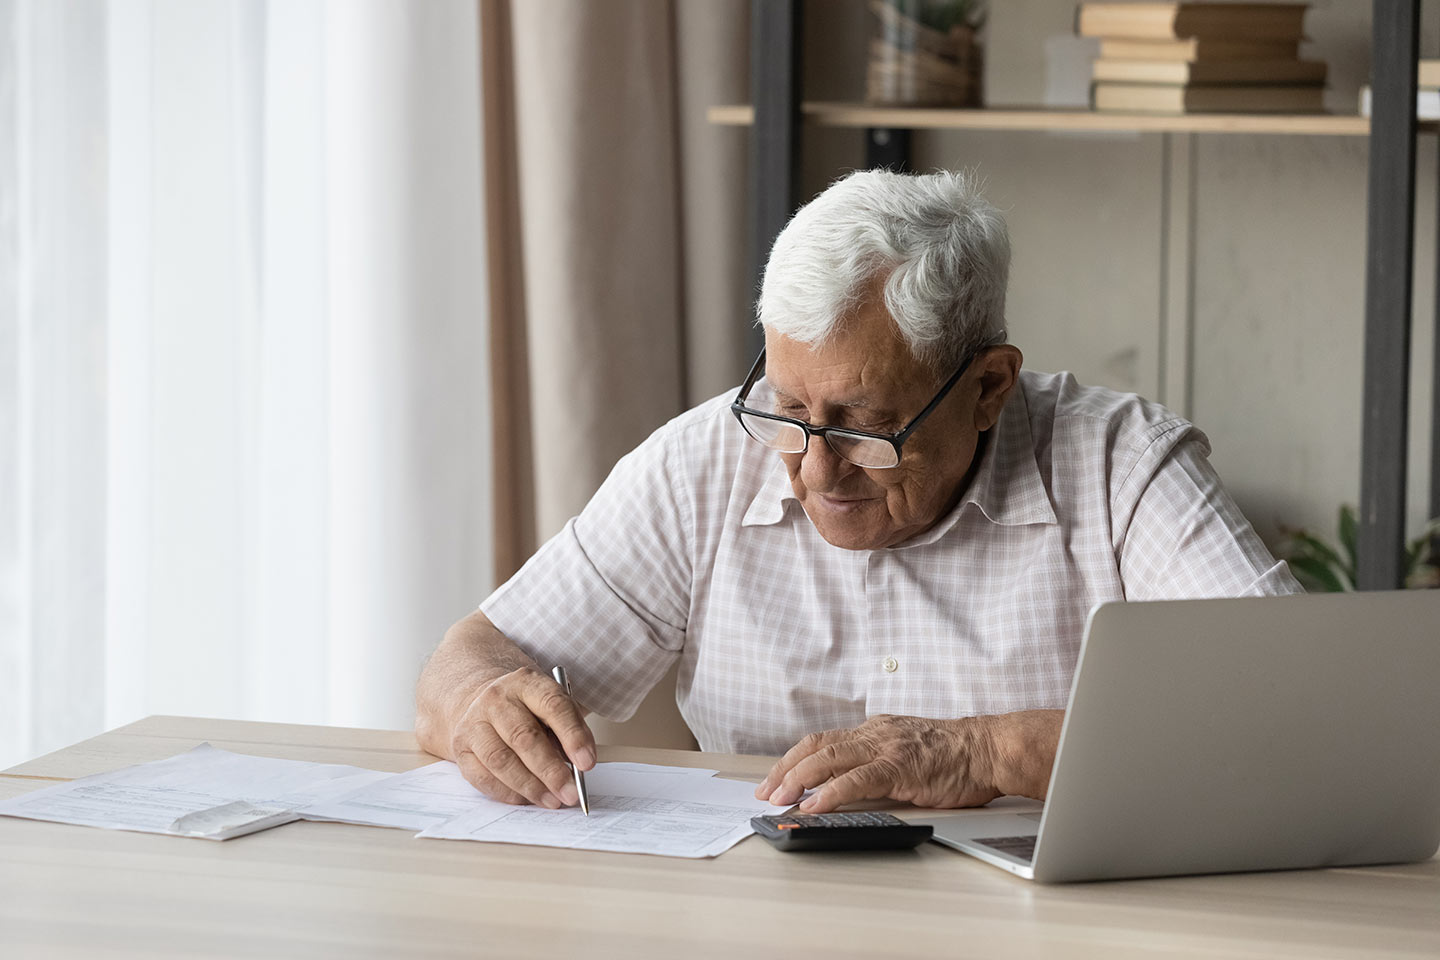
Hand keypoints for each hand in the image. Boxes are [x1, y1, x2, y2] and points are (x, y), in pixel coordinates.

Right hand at [448, 666, 595, 807]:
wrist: (481, 701)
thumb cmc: (526, 709)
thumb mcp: (551, 706)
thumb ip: (567, 730)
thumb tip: (579, 766)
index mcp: (526, 682)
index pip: (553, 706)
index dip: (573, 736)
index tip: (587, 764)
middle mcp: (496, 699)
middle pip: (524, 737)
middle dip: (551, 771)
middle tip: (570, 793)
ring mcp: (474, 723)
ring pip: (501, 760)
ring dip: (530, 786)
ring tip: (552, 801)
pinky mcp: (461, 747)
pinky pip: (483, 777)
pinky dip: (507, 793)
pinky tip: (526, 799)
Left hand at [754, 711, 1061, 812]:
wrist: (990, 749)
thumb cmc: (957, 756)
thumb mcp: (908, 752)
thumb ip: (879, 763)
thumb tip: (848, 787)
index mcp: (875, 730)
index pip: (823, 741)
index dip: (794, 760)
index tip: (776, 779)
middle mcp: (874, 734)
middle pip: (816, 746)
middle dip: (785, 770)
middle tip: (765, 792)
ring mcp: (886, 748)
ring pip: (829, 758)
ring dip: (798, 780)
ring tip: (780, 799)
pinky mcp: (900, 767)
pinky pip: (857, 780)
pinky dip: (830, 792)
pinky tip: (813, 805)